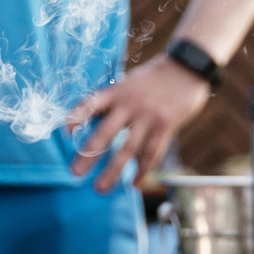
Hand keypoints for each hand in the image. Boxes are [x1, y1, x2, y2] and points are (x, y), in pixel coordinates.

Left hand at [66, 55, 212, 192]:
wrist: (188, 66)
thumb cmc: (156, 76)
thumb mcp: (131, 82)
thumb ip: (115, 100)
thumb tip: (94, 121)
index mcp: (117, 90)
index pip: (91, 103)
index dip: (77, 116)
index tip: (65, 131)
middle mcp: (130, 104)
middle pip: (105, 132)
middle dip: (89, 154)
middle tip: (74, 173)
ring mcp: (148, 116)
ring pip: (127, 148)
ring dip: (113, 170)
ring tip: (101, 187)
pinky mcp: (165, 125)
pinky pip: (152, 153)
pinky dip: (142, 170)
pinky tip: (134, 183)